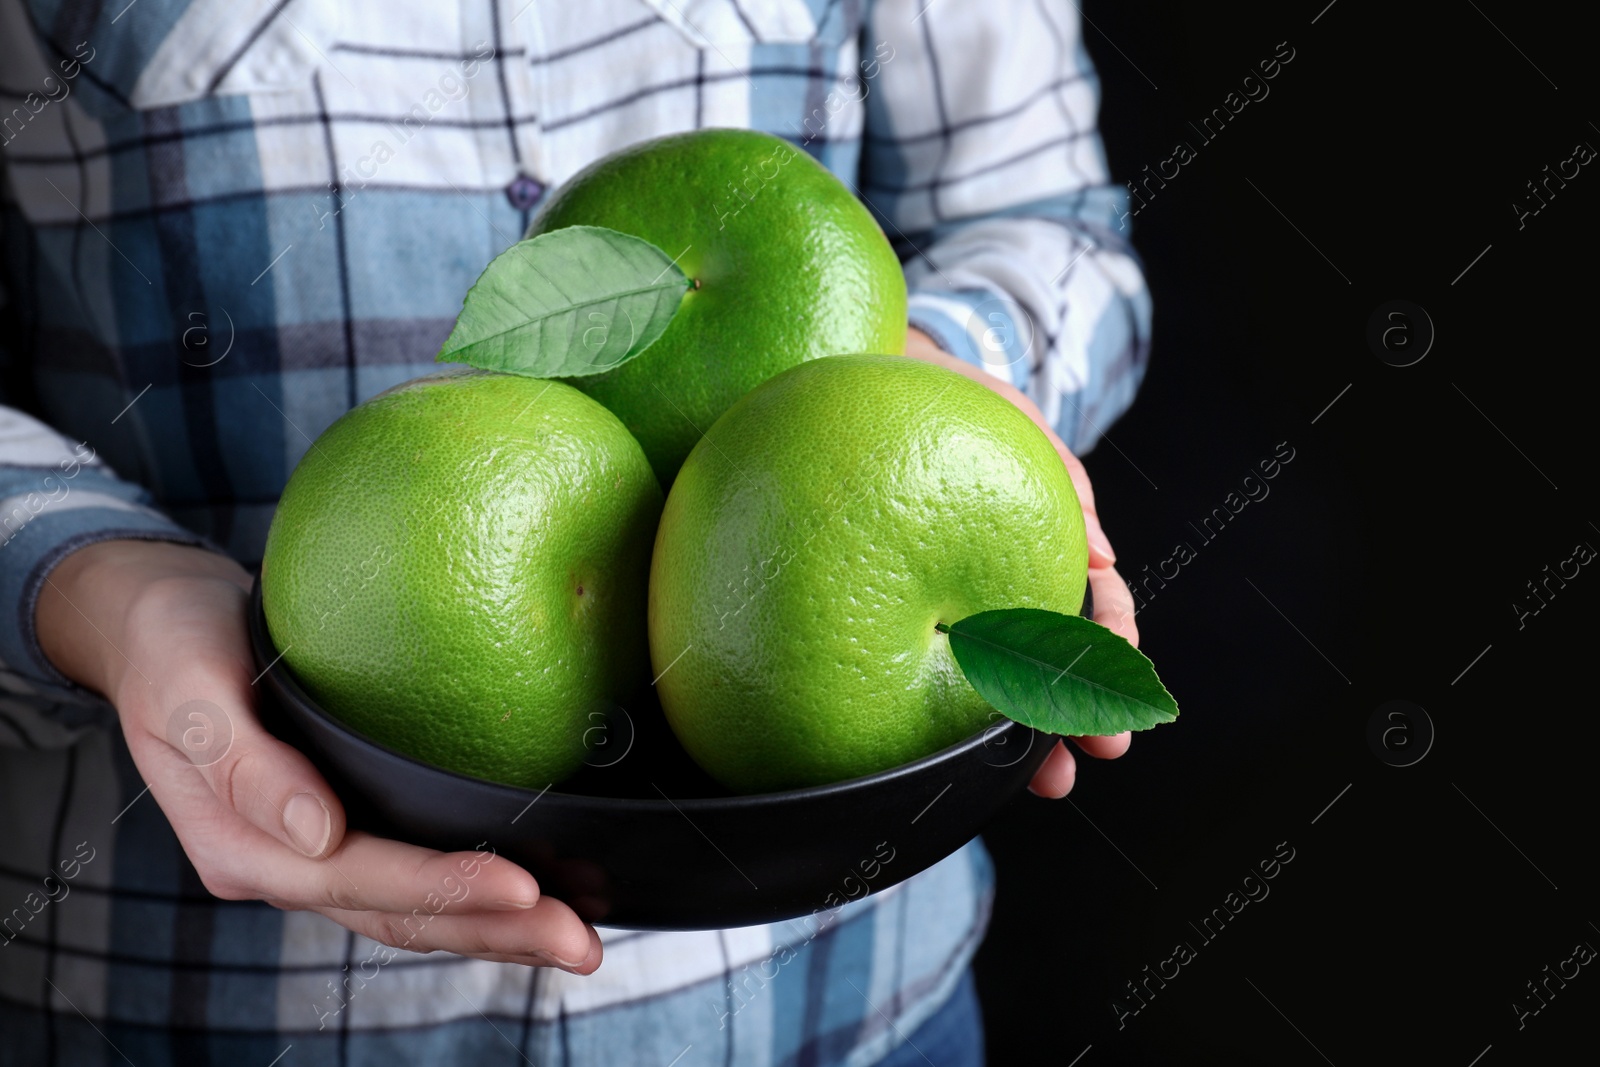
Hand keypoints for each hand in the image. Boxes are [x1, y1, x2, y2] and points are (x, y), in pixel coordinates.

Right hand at [36, 540, 600, 971]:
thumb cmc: (173, 643)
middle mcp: (283, 864)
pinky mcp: (342, 828)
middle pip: (400, 916)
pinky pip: (413, 878)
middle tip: (582, 943)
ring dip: (499, 931)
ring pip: (414, 912)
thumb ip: (245, 763)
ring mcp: (313, 855)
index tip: (523, 887)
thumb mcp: (189, 686)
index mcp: (242, 845)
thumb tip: (318, 833)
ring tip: (579, 939)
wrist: (158, 623)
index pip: (358, 879)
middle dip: (496, 933)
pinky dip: (476, 895)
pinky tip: (538, 893)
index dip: (442, 887)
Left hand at [903, 328, 1136, 797]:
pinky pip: (933, 666)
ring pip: (1000, 671)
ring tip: (1046, 778)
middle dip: (1083, 706)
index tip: (1125, 678)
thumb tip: (1099, 552)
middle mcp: (1001, 574)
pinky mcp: (901, 603)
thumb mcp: (997, 410)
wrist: (854, 381)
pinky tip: (964, 749)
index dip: (1113, 640)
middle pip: (1054, 650)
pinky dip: (958, 707)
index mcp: (1035, 536)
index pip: (1093, 596)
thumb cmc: (935, 396)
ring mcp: (955, 593)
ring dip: (1029, 728)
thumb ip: (1046, 459)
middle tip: (1096, 749)